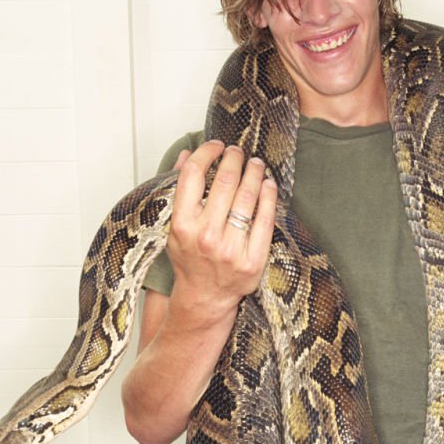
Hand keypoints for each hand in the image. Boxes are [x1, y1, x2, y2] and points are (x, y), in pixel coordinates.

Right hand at [166, 141, 276, 326]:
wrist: (204, 297)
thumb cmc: (190, 260)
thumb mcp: (175, 226)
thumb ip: (180, 190)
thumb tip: (187, 154)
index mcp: (182, 224)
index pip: (192, 175)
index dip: (207, 153)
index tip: (216, 146)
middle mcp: (205, 236)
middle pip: (224, 182)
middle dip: (234, 159)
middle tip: (239, 151)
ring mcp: (230, 249)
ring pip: (247, 197)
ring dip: (254, 173)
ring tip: (256, 164)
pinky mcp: (253, 260)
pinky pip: (265, 220)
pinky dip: (268, 197)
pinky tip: (268, 184)